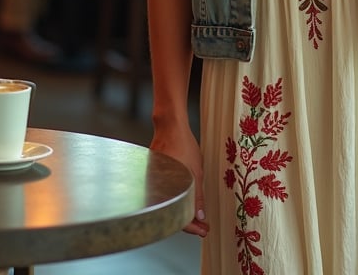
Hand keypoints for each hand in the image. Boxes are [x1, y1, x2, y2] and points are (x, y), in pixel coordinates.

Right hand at [150, 120, 207, 236]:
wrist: (170, 126)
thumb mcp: (196, 172)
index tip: (204, 230)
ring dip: (181, 211)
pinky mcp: (153, 177)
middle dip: (188, 222)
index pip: (179, 220)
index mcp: (168, 192)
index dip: (194, 228)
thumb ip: (198, 195)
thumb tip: (200, 215)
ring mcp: (154, 184)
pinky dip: (175, 199)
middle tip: (202, 226)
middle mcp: (157, 191)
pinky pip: (164, 194)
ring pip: (168, 205)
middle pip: (172, 215)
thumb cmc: (182, 145)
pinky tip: (184, 199)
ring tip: (195, 215)